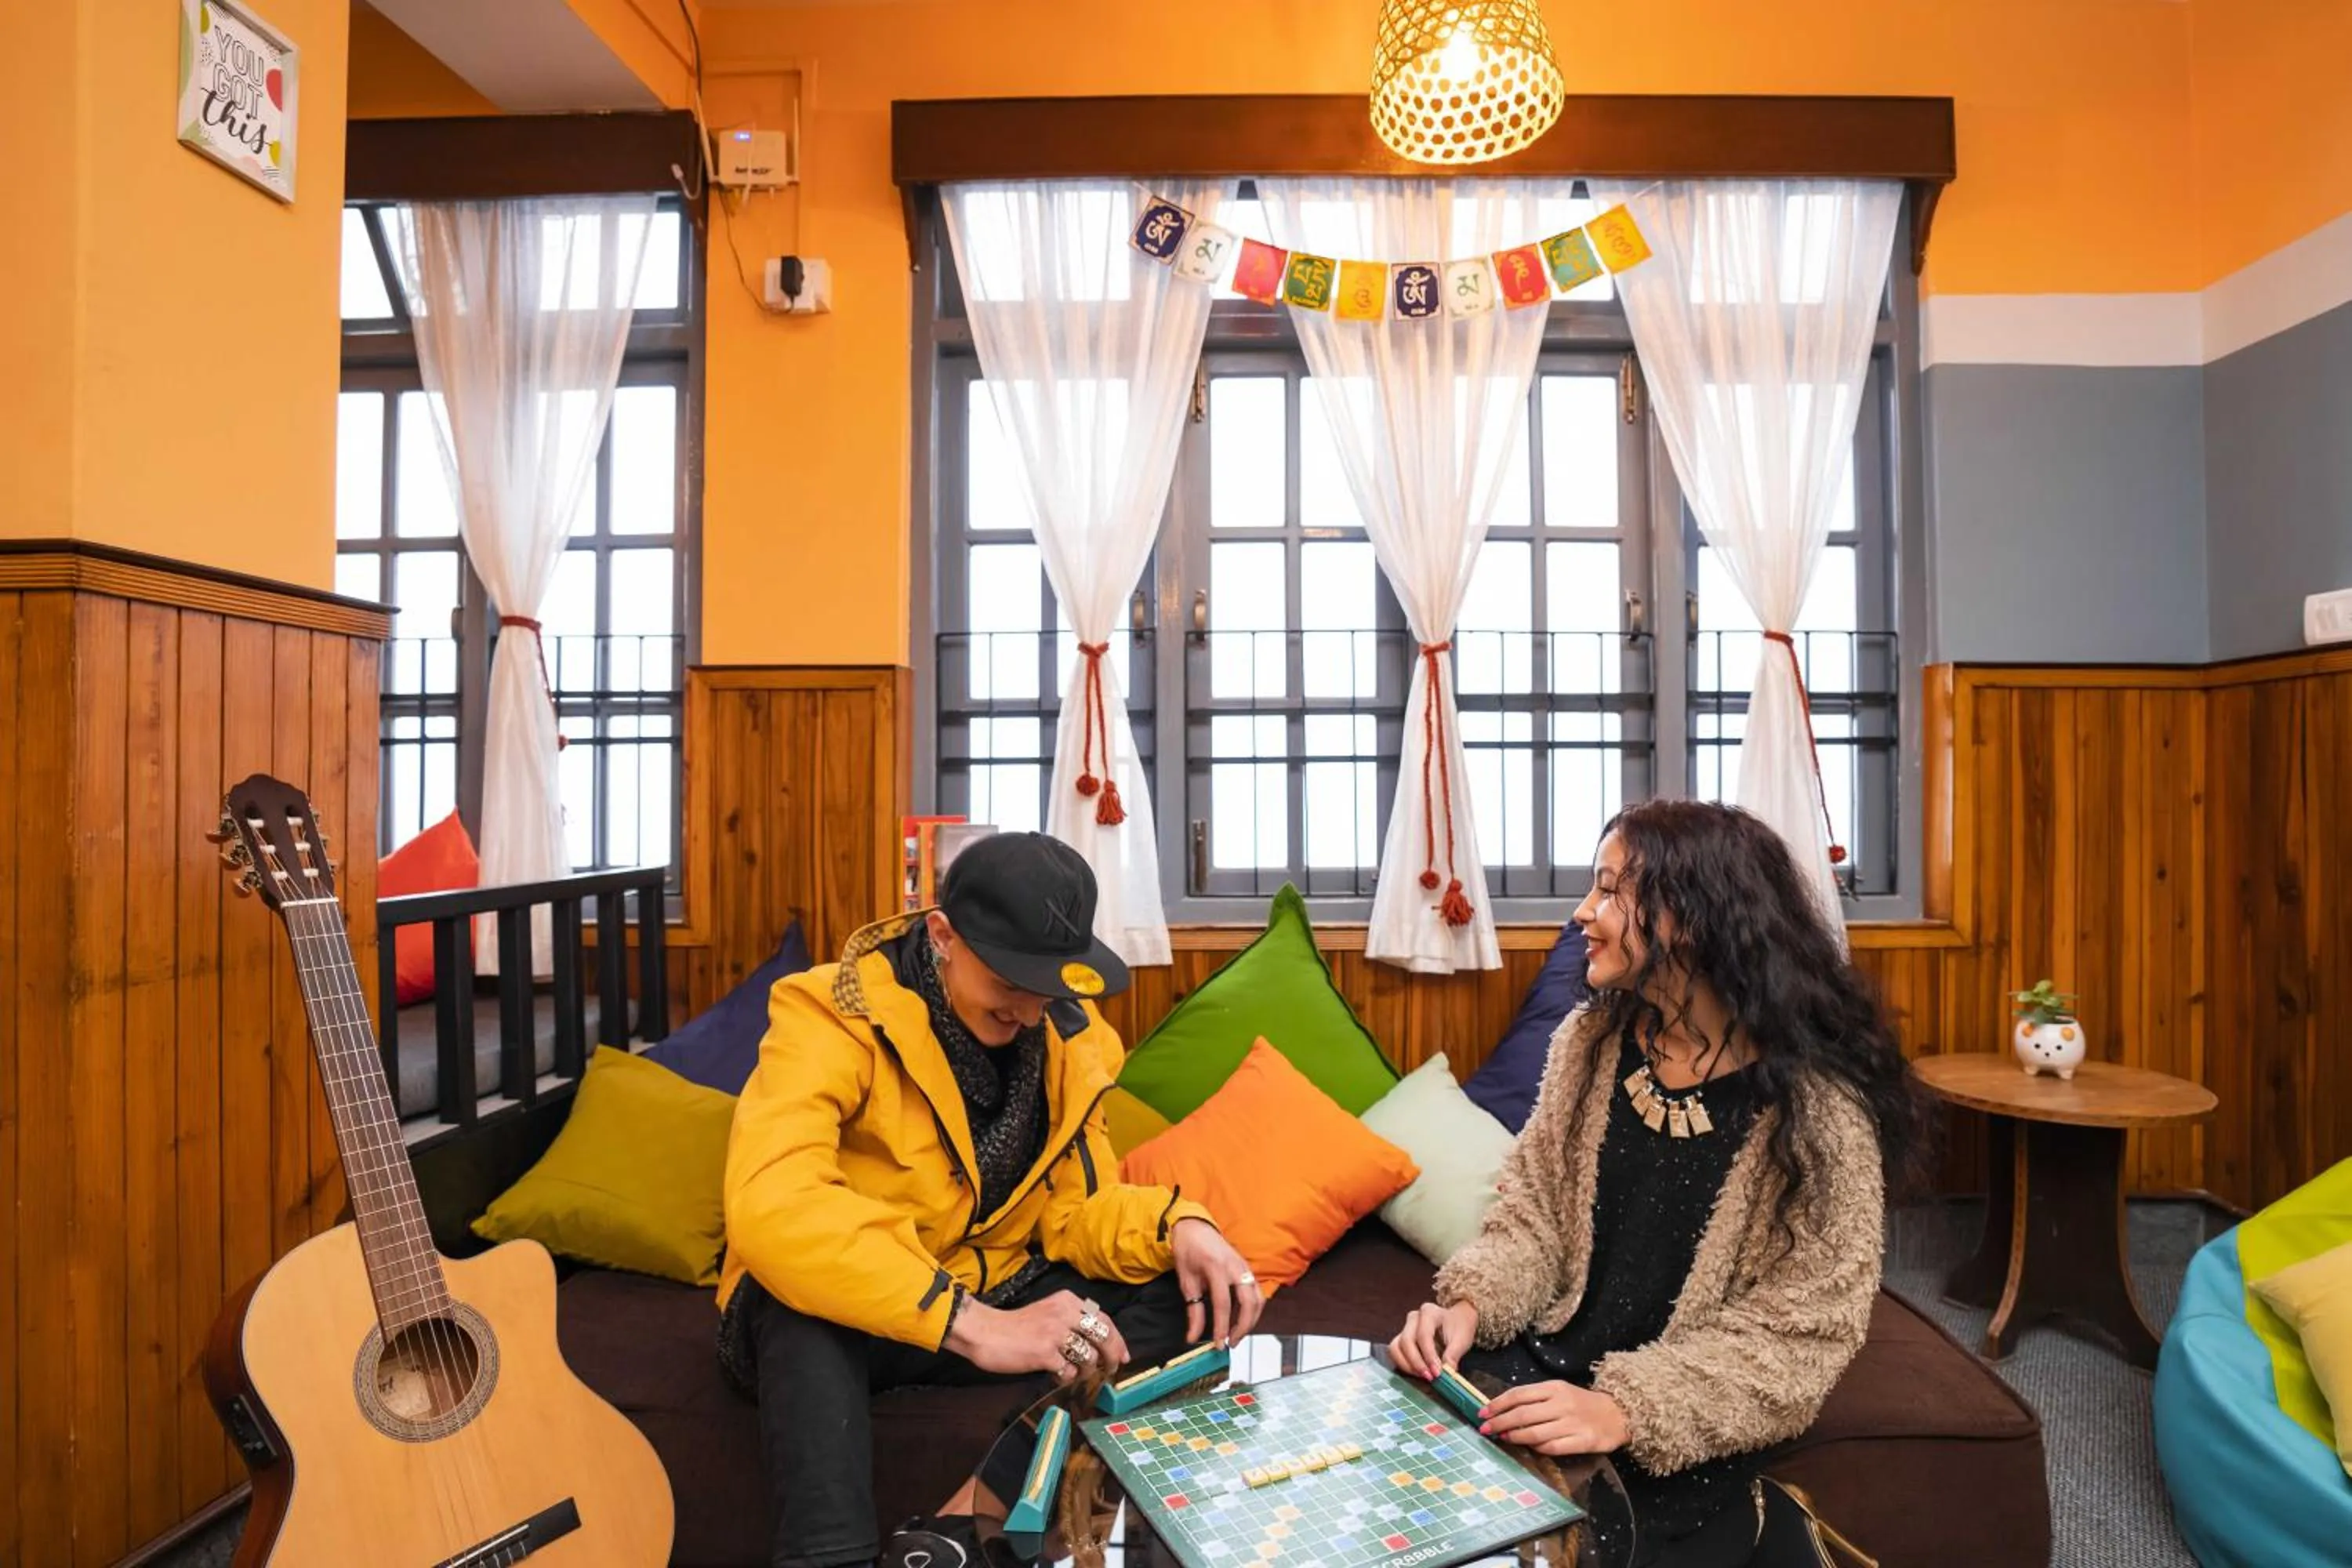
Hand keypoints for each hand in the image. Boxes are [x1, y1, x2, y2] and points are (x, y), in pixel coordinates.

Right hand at [946, 1291, 1131, 1382]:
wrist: (985, 1332)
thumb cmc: (1016, 1326)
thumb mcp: (1048, 1312)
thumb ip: (1071, 1320)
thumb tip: (1099, 1343)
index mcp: (1068, 1301)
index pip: (1104, 1319)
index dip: (1117, 1340)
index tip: (1123, 1356)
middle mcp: (1065, 1314)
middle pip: (1103, 1337)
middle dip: (1112, 1357)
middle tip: (1110, 1370)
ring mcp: (1055, 1333)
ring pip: (1089, 1357)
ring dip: (1086, 1371)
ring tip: (1075, 1373)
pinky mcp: (1045, 1353)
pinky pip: (1069, 1371)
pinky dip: (1067, 1377)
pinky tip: (1057, 1375)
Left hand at [1171, 1218, 1263, 1346]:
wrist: (1195, 1228)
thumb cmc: (1188, 1251)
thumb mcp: (1186, 1282)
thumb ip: (1193, 1311)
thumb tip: (1193, 1337)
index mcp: (1216, 1267)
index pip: (1223, 1304)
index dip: (1222, 1327)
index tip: (1219, 1344)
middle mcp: (1235, 1267)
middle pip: (1248, 1303)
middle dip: (1242, 1327)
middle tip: (1231, 1342)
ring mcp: (1244, 1267)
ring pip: (1258, 1299)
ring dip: (1251, 1320)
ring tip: (1237, 1334)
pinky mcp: (1248, 1269)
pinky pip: (1257, 1293)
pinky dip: (1253, 1309)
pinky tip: (1242, 1319)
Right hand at [1390, 1301, 1478, 1379]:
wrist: (1456, 1320)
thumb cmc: (1459, 1327)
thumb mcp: (1462, 1340)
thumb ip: (1453, 1356)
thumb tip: (1446, 1374)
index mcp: (1429, 1312)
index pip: (1423, 1335)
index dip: (1429, 1356)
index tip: (1437, 1373)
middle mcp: (1413, 1318)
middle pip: (1406, 1341)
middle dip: (1417, 1362)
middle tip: (1430, 1377)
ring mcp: (1405, 1327)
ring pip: (1396, 1348)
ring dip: (1407, 1365)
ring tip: (1423, 1376)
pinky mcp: (1401, 1338)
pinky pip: (1395, 1353)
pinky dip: (1404, 1365)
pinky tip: (1417, 1372)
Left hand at [1476, 1380, 1628, 1456]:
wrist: (1617, 1414)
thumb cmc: (1582, 1403)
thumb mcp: (1559, 1392)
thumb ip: (1535, 1398)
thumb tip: (1503, 1409)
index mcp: (1554, 1388)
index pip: (1519, 1394)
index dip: (1498, 1404)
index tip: (1482, 1412)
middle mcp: (1562, 1404)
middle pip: (1523, 1414)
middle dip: (1499, 1422)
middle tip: (1485, 1429)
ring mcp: (1572, 1423)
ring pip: (1535, 1432)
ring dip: (1514, 1437)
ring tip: (1503, 1438)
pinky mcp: (1583, 1441)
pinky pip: (1553, 1447)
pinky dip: (1537, 1448)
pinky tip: (1529, 1447)